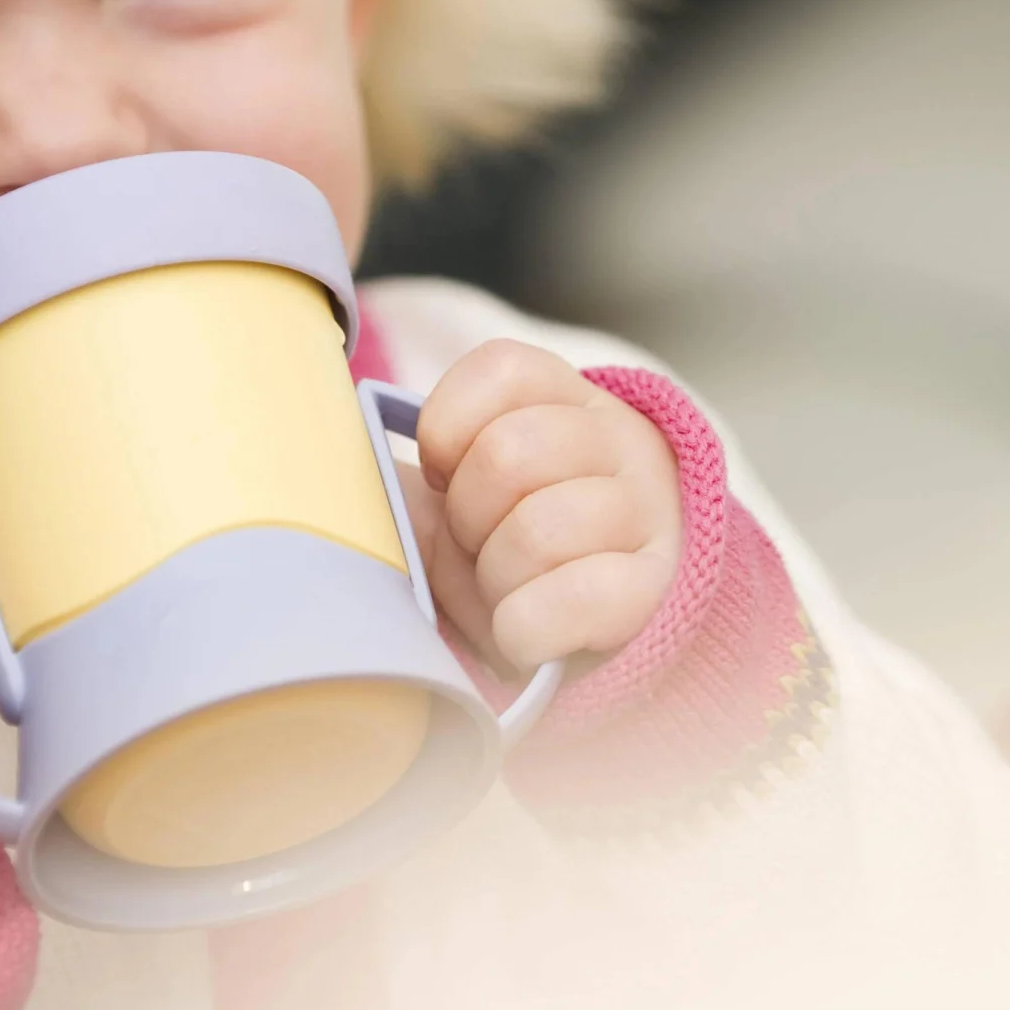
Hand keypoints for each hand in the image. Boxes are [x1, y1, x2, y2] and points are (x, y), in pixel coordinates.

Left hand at [405, 340, 683, 672]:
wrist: (587, 641)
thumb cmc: (515, 563)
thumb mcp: (464, 508)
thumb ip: (414, 482)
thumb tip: (356, 471)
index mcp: (570, 402)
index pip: (502, 369)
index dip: (447, 427)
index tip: (442, 477)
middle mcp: (620, 443)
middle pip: (509, 452)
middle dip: (467, 516)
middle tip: (479, 548)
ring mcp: (645, 513)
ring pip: (538, 530)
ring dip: (497, 578)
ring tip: (508, 592)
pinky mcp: (652, 588)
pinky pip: (574, 600)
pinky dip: (524, 628)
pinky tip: (525, 635)